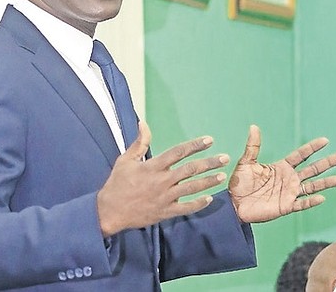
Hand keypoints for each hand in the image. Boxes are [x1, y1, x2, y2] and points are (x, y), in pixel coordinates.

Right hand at [97, 121, 229, 236]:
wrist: (110, 211)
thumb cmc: (117, 184)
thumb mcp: (125, 160)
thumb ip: (139, 143)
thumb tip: (143, 123)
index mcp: (152, 167)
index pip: (178, 152)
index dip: (194, 145)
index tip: (209, 140)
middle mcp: (162, 181)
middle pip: (190, 169)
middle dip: (209, 163)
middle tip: (224, 158)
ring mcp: (165, 198)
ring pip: (191, 188)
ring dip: (208, 181)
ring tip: (222, 175)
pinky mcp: (165, 212)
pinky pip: (185, 208)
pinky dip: (198, 204)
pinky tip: (209, 199)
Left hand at [228, 125, 335, 222]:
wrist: (234, 204)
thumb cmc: (239, 183)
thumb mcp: (246, 162)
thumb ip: (253, 146)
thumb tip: (254, 126)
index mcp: (281, 167)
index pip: (301, 155)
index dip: (313, 148)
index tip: (325, 140)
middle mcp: (289, 179)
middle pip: (313, 169)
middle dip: (328, 163)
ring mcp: (289, 193)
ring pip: (312, 187)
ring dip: (326, 183)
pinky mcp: (286, 207)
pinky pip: (301, 204)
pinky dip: (311, 201)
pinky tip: (321, 197)